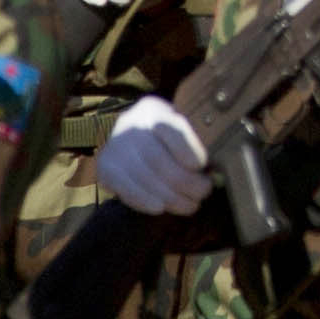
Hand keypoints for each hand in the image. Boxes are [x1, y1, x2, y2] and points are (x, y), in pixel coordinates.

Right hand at [97, 98, 212, 216]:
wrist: (127, 135)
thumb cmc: (163, 135)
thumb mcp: (178, 126)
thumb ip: (195, 140)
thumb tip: (214, 166)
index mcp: (154, 110)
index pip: (171, 128)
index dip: (188, 149)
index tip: (202, 165)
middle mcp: (130, 125)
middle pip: (157, 158)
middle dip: (184, 181)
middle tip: (203, 192)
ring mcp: (115, 147)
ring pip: (143, 176)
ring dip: (169, 197)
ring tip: (189, 205)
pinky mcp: (105, 168)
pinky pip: (125, 188)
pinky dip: (144, 201)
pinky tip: (160, 208)